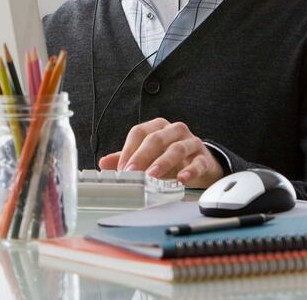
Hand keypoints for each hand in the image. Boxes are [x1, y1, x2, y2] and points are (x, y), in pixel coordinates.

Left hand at [97, 118, 223, 187]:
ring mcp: (190, 142)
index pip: (139, 132)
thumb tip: (103, 163)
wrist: (201, 164)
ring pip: (177, 148)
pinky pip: (198, 162)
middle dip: (142, 156)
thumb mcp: (148, 157)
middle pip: (156, 138)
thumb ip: (126, 158)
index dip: (128, 150)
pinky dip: (190, 170)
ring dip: (163, 162)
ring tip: (153, 175)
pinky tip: (182, 179)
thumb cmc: (171, 158)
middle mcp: (174, 130)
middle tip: (132, 173)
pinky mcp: (204, 157)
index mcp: (158, 127)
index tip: (121, 169)